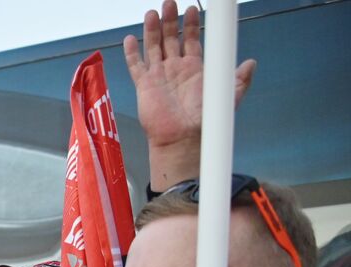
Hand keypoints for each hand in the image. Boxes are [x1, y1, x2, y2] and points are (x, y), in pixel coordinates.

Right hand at [124, 2, 255, 151]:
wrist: (184, 138)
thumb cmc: (204, 121)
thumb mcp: (229, 96)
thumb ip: (239, 78)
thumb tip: (251, 64)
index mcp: (194, 68)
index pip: (192, 39)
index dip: (192, 24)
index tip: (193, 9)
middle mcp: (175, 69)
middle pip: (171, 38)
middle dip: (171, 19)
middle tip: (170, 2)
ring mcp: (159, 76)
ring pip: (154, 46)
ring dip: (153, 29)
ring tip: (153, 12)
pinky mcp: (144, 86)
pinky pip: (136, 66)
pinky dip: (132, 52)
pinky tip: (130, 39)